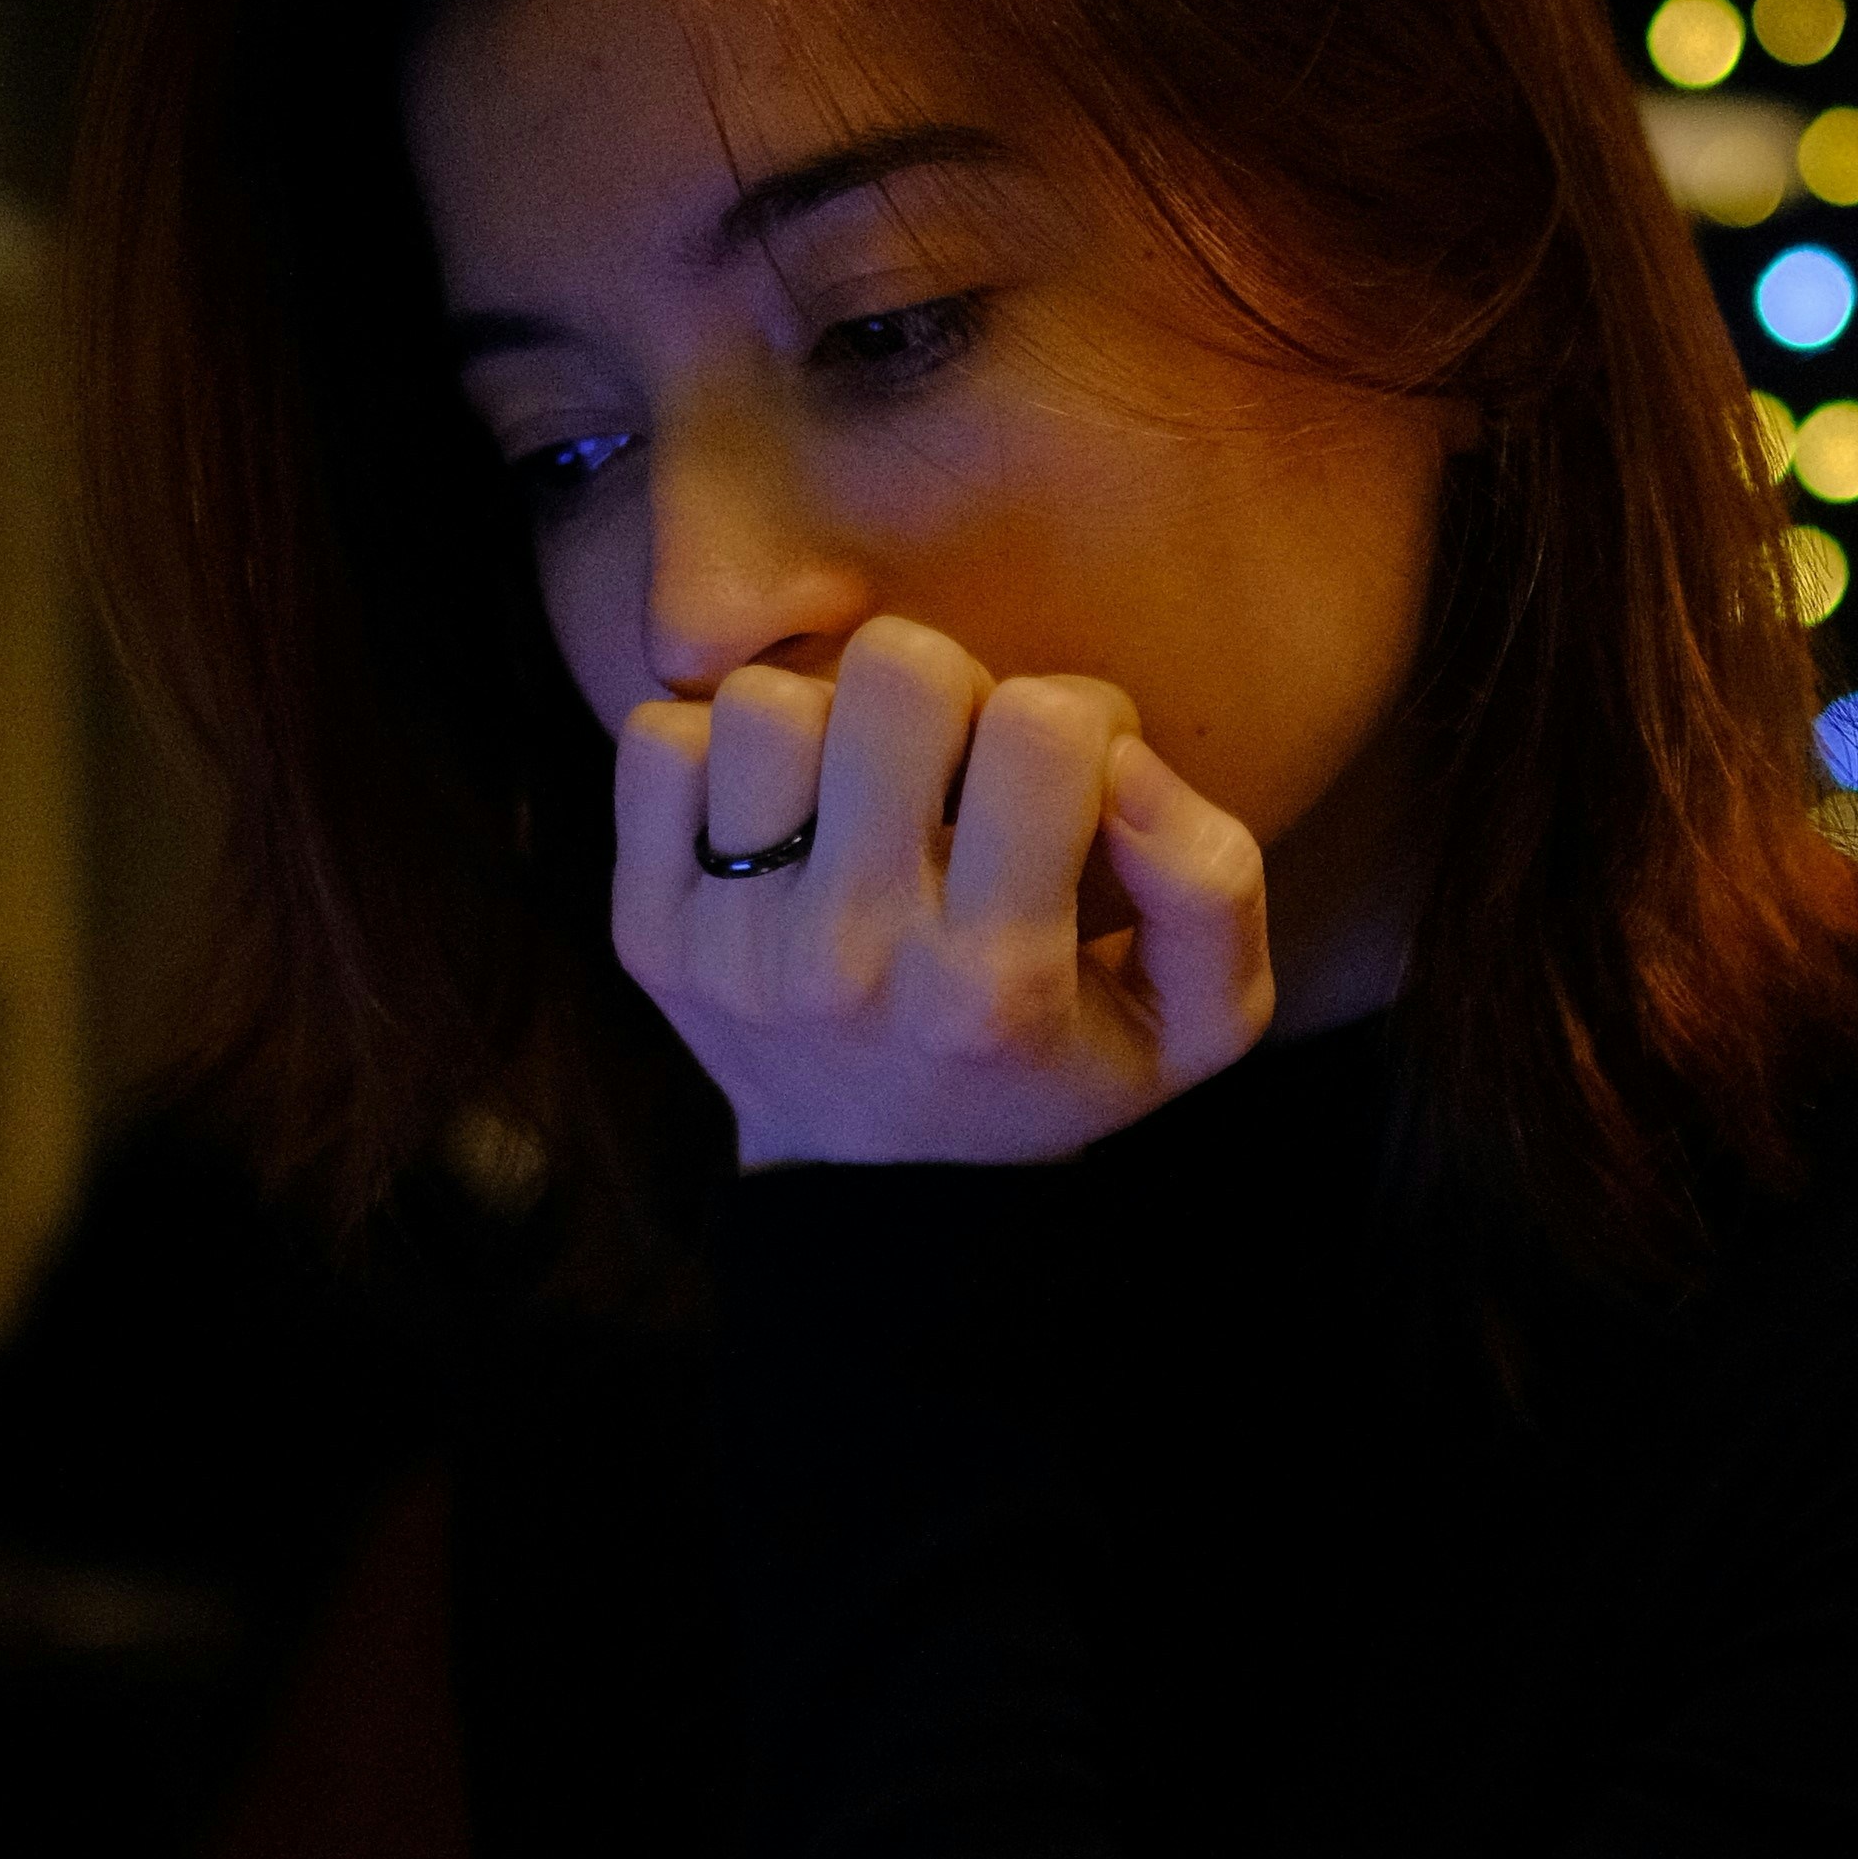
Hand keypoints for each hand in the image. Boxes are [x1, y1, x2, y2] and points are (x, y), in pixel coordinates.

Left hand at [613, 614, 1273, 1169]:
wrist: (877, 1187)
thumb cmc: (1053, 1068)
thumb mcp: (1195, 1023)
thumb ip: (1211, 884)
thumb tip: (1124, 759)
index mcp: (994, 985)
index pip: (1044, 725)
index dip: (1078, 718)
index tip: (1063, 782)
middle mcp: (851, 962)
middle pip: (895, 671)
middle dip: (947, 694)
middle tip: (955, 769)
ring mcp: (732, 949)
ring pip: (768, 701)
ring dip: (827, 724)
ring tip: (859, 795)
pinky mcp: (646, 933)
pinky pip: (657, 739)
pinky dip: (715, 756)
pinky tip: (775, 816)